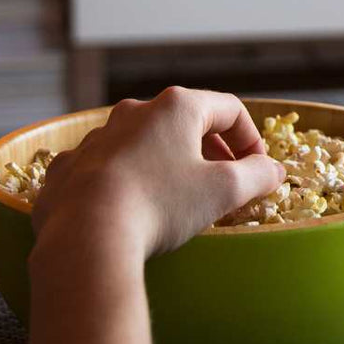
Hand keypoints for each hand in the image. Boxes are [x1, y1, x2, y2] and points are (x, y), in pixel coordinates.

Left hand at [30, 87, 286, 261]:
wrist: (85, 236)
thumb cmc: (161, 205)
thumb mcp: (223, 191)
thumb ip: (257, 175)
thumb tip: (274, 170)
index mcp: (176, 107)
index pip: (229, 109)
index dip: (251, 138)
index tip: (258, 169)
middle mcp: (134, 112)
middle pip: (184, 123)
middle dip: (210, 151)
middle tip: (224, 184)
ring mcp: (96, 138)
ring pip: (142, 144)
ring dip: (166, 164)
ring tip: (178, 199)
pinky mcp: (68, 168)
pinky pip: (105, 168)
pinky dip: (125, 182)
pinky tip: (131, 210)